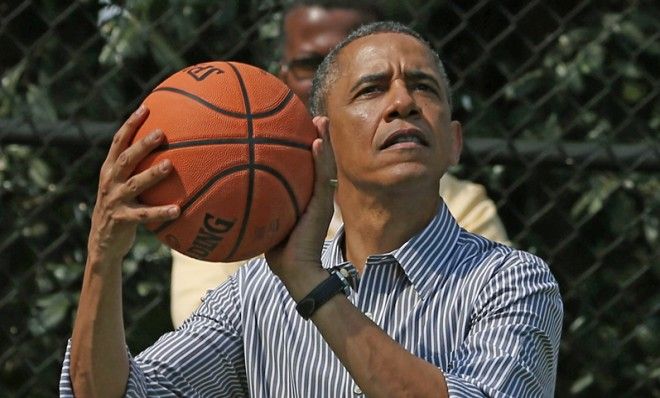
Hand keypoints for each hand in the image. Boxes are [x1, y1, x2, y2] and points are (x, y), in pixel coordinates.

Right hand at [87, 106, 179, 264]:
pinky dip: (161, 212)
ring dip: (152, 174)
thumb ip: (137, 168)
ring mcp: (115, 200)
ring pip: (135, 183)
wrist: (102, 242)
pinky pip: (145, 215)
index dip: (131, 124)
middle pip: (126, 158)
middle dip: (143, 144)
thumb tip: (170, 150)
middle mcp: (110, 181)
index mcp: (110, 170)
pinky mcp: (122, 219)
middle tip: (161, 132)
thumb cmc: (121, 208)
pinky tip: (178, 210)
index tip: (146, 108)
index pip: (119, 142)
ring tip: (169, 165)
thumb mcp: (123, 185)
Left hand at [265, 116, 335, 282]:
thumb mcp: (263, 224)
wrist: (296, 271)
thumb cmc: (278, 253)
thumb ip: (254, 206)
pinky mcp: (323, 206)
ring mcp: (322, 200)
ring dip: (324, 140)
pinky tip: (316, 143)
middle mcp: (315, 195)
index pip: (305, 168)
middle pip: (319, 160)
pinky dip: (321, 159)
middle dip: (318, 136)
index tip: (296, 127)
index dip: (303, 147)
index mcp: (304, 197)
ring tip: (320, 120)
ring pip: (326, 164)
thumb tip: (225, 192)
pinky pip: (323, 178)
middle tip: (313, 116)